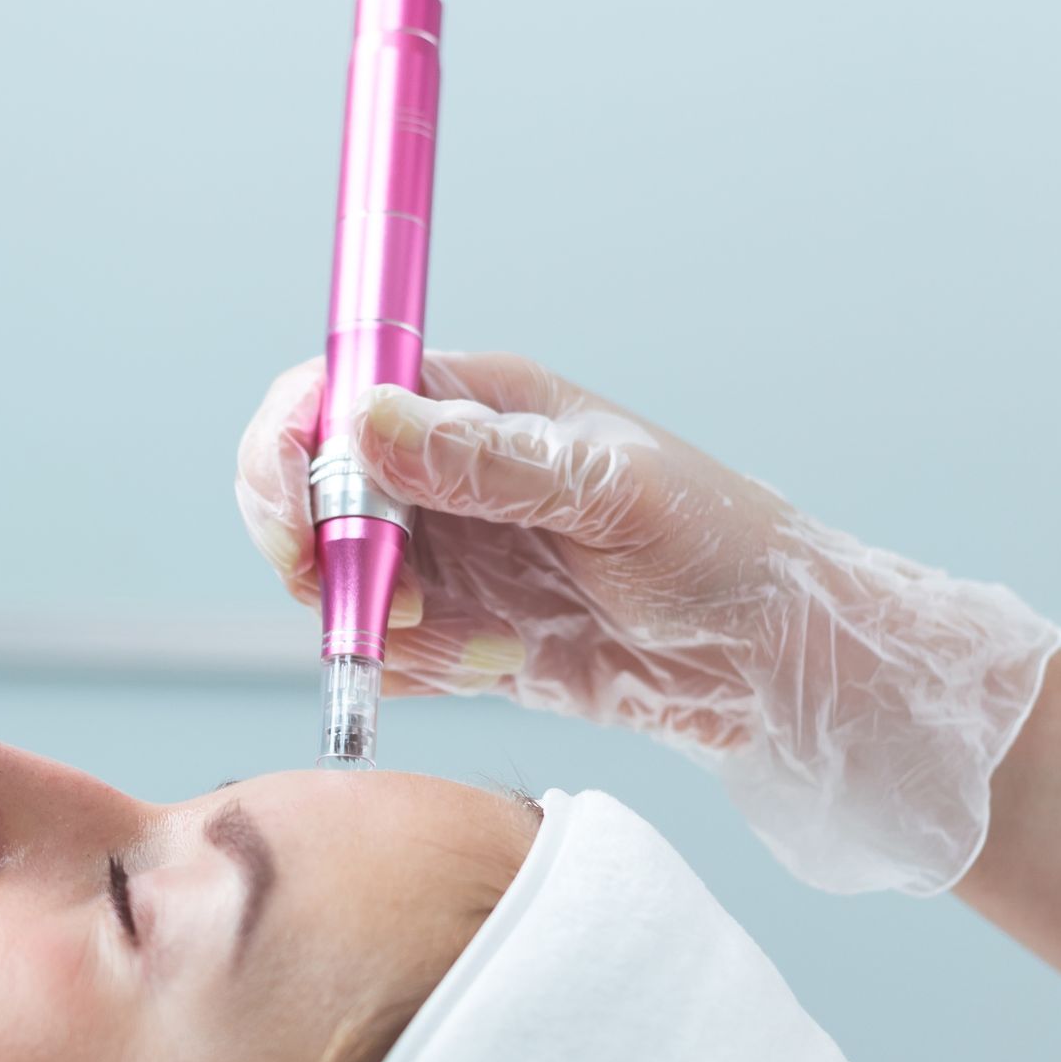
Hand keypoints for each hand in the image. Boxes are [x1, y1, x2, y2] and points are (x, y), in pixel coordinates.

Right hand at [236, 350, 1060, 896]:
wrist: (768, 663)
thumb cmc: (719, 547)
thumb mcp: (611, 494)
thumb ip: (486, 463)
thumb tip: (363, 421)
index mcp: (476, 399)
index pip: (335, 391)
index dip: (292, 446)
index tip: (302, 520)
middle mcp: (442, 469)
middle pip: (307, 488)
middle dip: (319, 554)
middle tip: (380, 605)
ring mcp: (442, 552)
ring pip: (336, 582)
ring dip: (381, 625)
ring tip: (478, 643)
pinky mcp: (453, 629)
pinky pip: (382, 650)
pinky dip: (414, 671)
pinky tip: (499, 664)